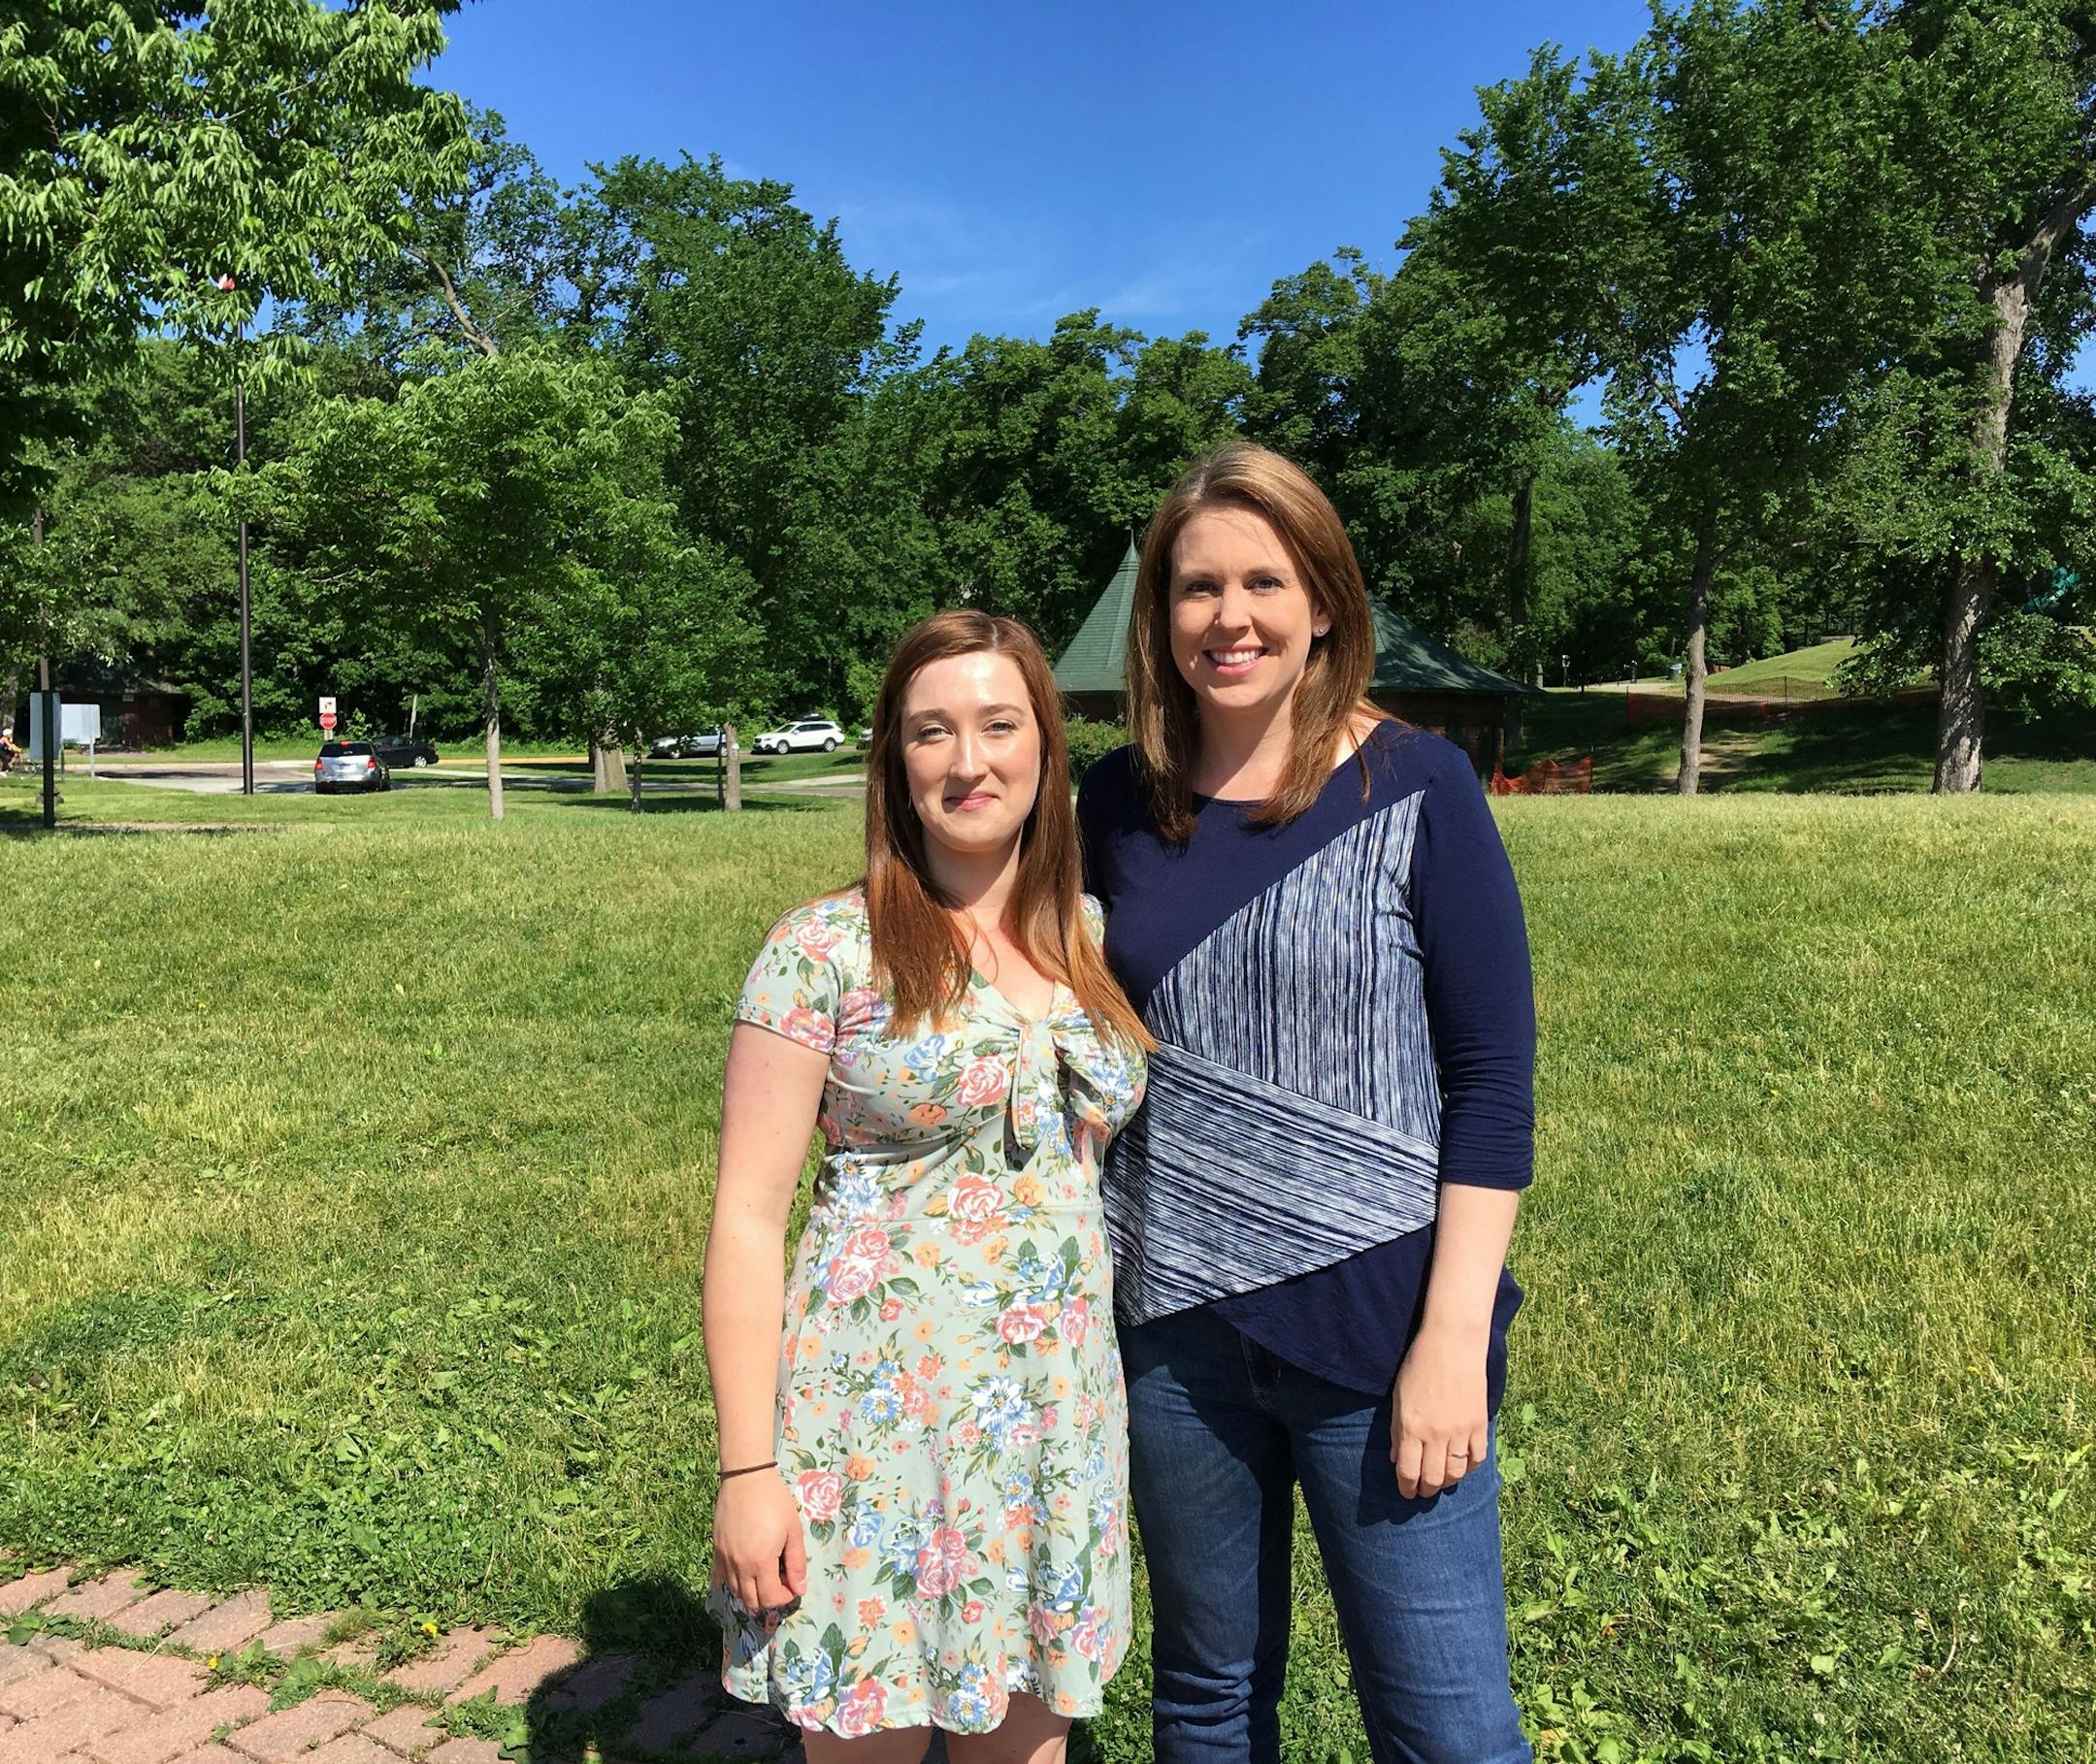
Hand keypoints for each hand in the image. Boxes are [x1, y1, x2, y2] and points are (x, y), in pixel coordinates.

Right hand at [712, 1472, 807, 1611]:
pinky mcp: (716, 1549)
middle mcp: (739, 1566)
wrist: (747, 1477)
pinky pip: (720, 1577)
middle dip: (769, 1598)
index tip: (792, 1584)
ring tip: (764, 1573)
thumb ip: (797, 1563)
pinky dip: (733, 1581)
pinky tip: (744, 1570)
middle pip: (751, 1601)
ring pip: (735, 1592)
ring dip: (751, 1591)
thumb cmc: (775, 1501)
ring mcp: (725, 1558)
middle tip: (780, 1579)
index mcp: (761, 1562)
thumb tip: (800, 1589)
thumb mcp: (793, 1530)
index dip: (785, 1597)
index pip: (771, 1598)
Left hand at [1391, 1325, 1488, 1499]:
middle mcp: (1436, 1434)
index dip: (1406, 1488)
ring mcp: (1460, 1431)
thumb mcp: (1398, 1398)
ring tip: (1441, 1482)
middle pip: (1433, 1478)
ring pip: (1456, 1473)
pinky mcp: (1479, 1425)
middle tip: (1423, 1491)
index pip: (1408, 1471)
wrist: (1452, 1344)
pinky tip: (1462, 1466)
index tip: (1406, 1492)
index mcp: (1411, 1427)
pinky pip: (1477, 1458)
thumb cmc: (1419, 1366)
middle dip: (1426, 1490)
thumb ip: (1397, 1431)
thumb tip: (1397, 1459)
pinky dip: (1469, 1468)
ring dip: (1447, 1483)